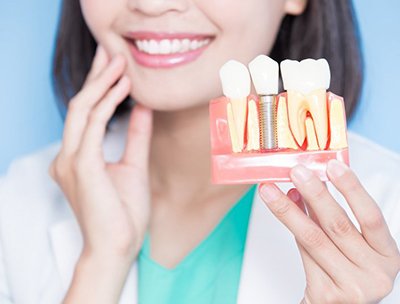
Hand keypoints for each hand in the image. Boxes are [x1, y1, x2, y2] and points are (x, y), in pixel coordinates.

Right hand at [50, 45, 152, 262]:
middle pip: (80, 104)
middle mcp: (68, 155)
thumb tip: (143, 108)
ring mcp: (71, 160)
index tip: (114, 66)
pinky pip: (93, 124)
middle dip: (96, 76)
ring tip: (120, 62)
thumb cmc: (124, 212)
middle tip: (112, 52)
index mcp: (77, 157)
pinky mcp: (81, 165)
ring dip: (102, 83)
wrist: (118, 247)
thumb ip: (136, 135)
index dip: (98, 86)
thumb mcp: (134, 165)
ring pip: (82, 109)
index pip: (85, 113)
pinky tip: (124, 87)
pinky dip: (107, 102)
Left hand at [259, 160, 399, 303]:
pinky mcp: (326, 295)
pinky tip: (281, 210)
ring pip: (313, 238)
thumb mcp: (351, 245)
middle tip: (296, 172)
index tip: (332, 165)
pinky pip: (303, 254)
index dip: (352, 188)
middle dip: (314, 193)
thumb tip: (305, 185)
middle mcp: (375, 273)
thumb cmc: (348, 273)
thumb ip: (331, 216)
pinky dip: (291, 229)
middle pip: (338, 225)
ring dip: (288, 210)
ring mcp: (352, 287)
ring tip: (271, 190)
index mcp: (387, 255)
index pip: (372, 216)